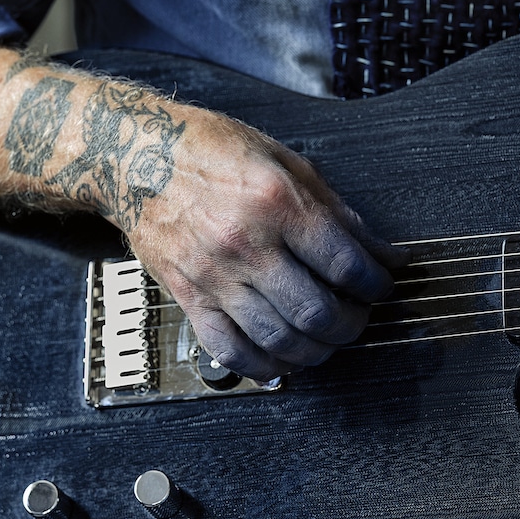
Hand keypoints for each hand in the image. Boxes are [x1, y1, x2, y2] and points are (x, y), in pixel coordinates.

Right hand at [112, 107, 402, 379]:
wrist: (136, 156)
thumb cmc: (210, 151)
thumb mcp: (286, 162)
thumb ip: (337, 212)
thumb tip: (381, 251)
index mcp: (276, 203)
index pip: (345, 264)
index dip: (377, 284)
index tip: (383, 286)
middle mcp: (246, 244)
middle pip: (316, 312)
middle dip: (352, 324)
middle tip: (360, 316)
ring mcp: (215, 277)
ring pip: (279, 341)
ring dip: (316, 350)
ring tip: (327, 338)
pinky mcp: (189, 298)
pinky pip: (231, 352)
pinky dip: (265, 367)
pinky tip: (283, 360)